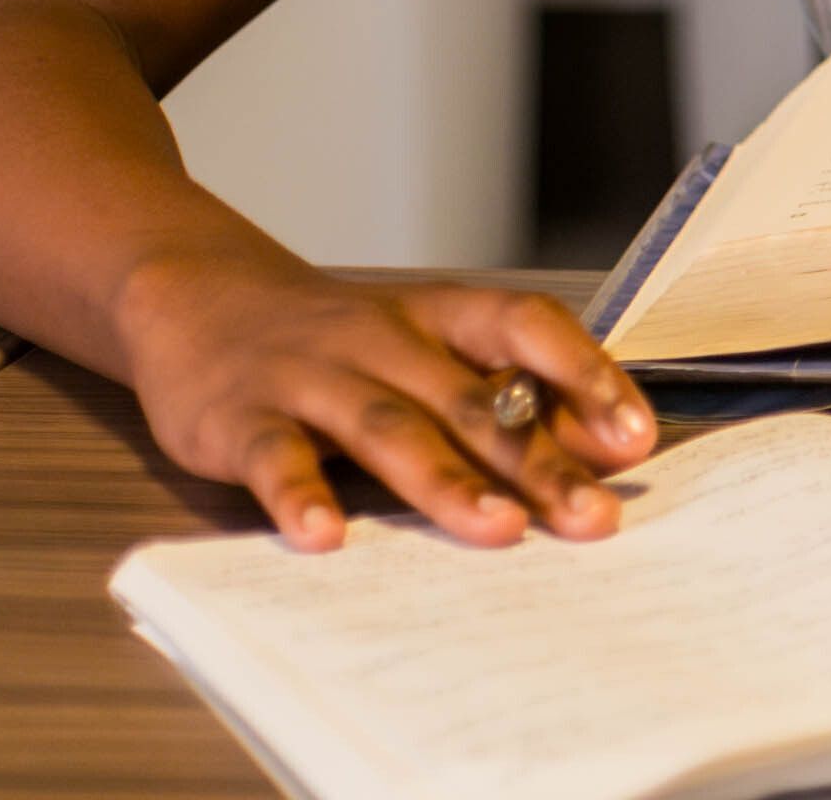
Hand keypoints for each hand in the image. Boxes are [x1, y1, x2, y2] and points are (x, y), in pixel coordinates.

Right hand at [112, 237, 657, 551]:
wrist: (196, 294)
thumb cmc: (338, 340)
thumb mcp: (423, 347)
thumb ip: (503, 393)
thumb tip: (603, 450)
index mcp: (438, 315)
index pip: (527, 327)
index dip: (585, 375)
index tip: (635, 436)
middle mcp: (382, 338)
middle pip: (470, 399)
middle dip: (537, 461)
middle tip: (592, 516)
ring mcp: (310, 375)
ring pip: (388, 426)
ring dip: (445, 482)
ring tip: (497, 533)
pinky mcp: (239, 416)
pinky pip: (275, 455)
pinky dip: (300, 496)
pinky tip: (326, 537)